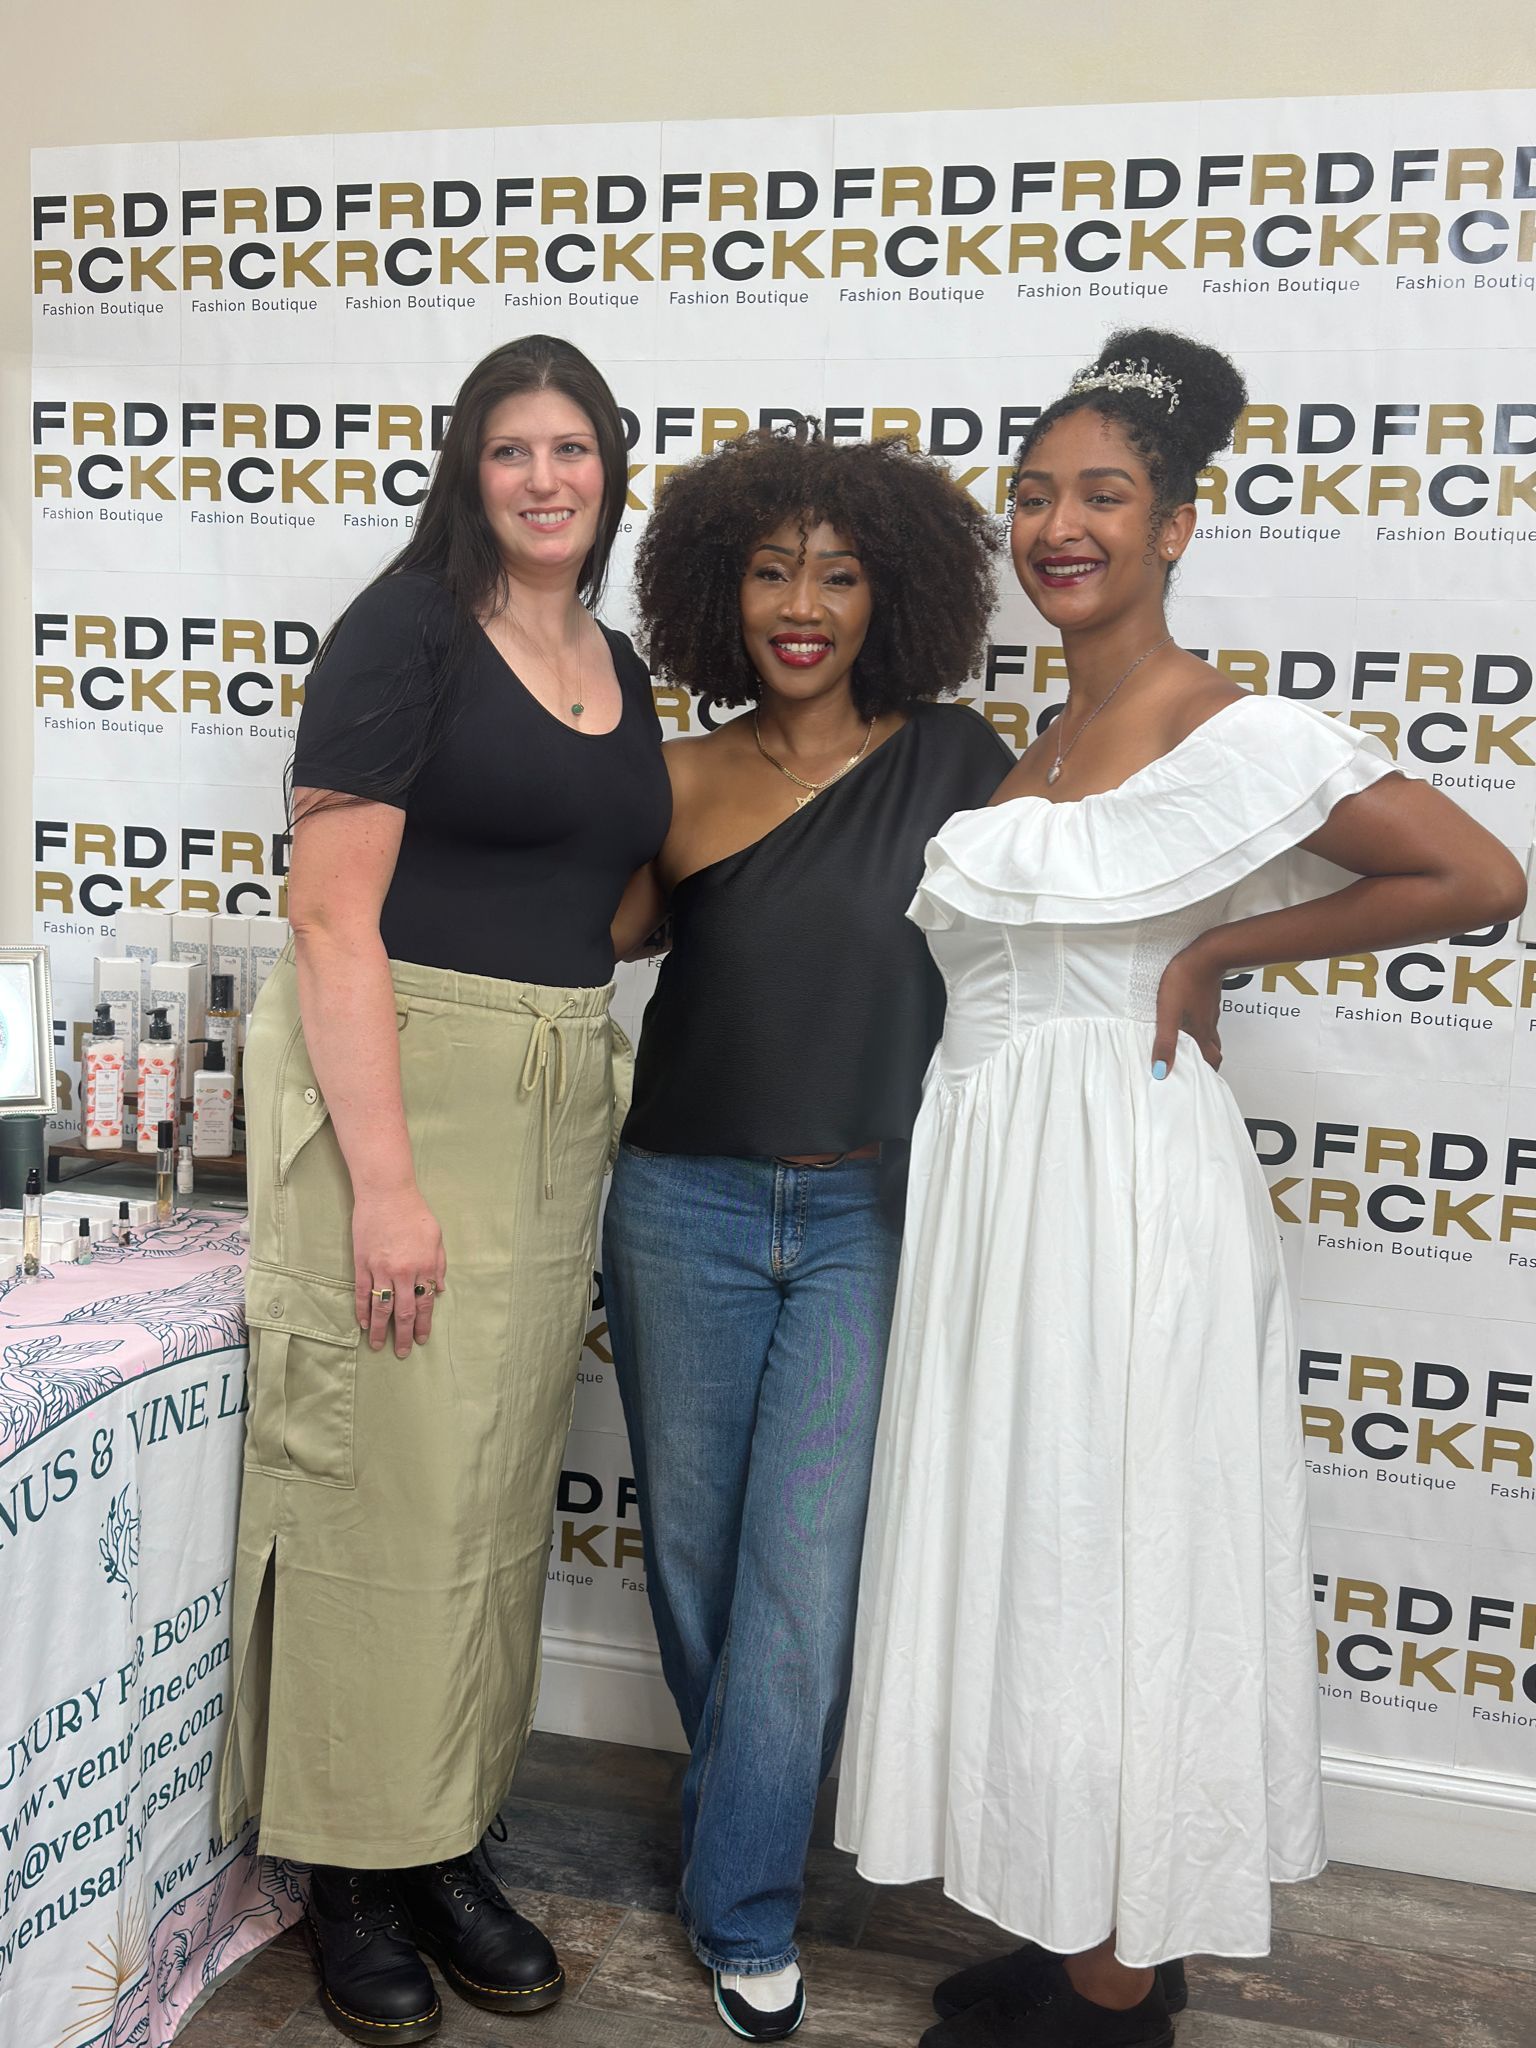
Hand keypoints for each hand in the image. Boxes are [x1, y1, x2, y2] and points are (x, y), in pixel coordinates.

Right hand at [350, 1183, 446, 1356]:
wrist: (386, 1193)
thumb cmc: (415, 1213)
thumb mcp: (436, 1237)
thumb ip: (439, 1265)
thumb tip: (439, 1290)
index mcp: (425, 1266)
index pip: (426, 1304)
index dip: (424, 1324)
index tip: (422, 1339)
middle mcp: (404, 1272)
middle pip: (404, 1312)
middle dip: (404, 1335)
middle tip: (402, 1352)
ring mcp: (381, 1269)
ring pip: (381, 1307)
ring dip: (379, 1330)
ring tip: (376, 1346)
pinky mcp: (362, 1264)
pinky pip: (363, 1293)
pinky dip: (362, 1311)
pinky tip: (363, 1324)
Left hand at [1152, 940, 1224, 1076]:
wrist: (1206, 955)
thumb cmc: (1184, 983)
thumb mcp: (1168, 1015)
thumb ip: (1165, 1043)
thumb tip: (1161, 1072)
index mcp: (1201, 1033)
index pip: (1211, 1061)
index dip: (1206, 1072)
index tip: (1198, 1080)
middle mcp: (1209, 1025)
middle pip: (1215, 1050)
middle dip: (1206, 1060)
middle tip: (1193, 1064)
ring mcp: (1210, 1011)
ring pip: (1211, 1034)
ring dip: (1203, 1042)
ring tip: (1188, 1046)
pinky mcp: (1208, 998)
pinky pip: (1207, 1017)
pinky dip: (1201, 1025)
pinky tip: (1189, 1019)